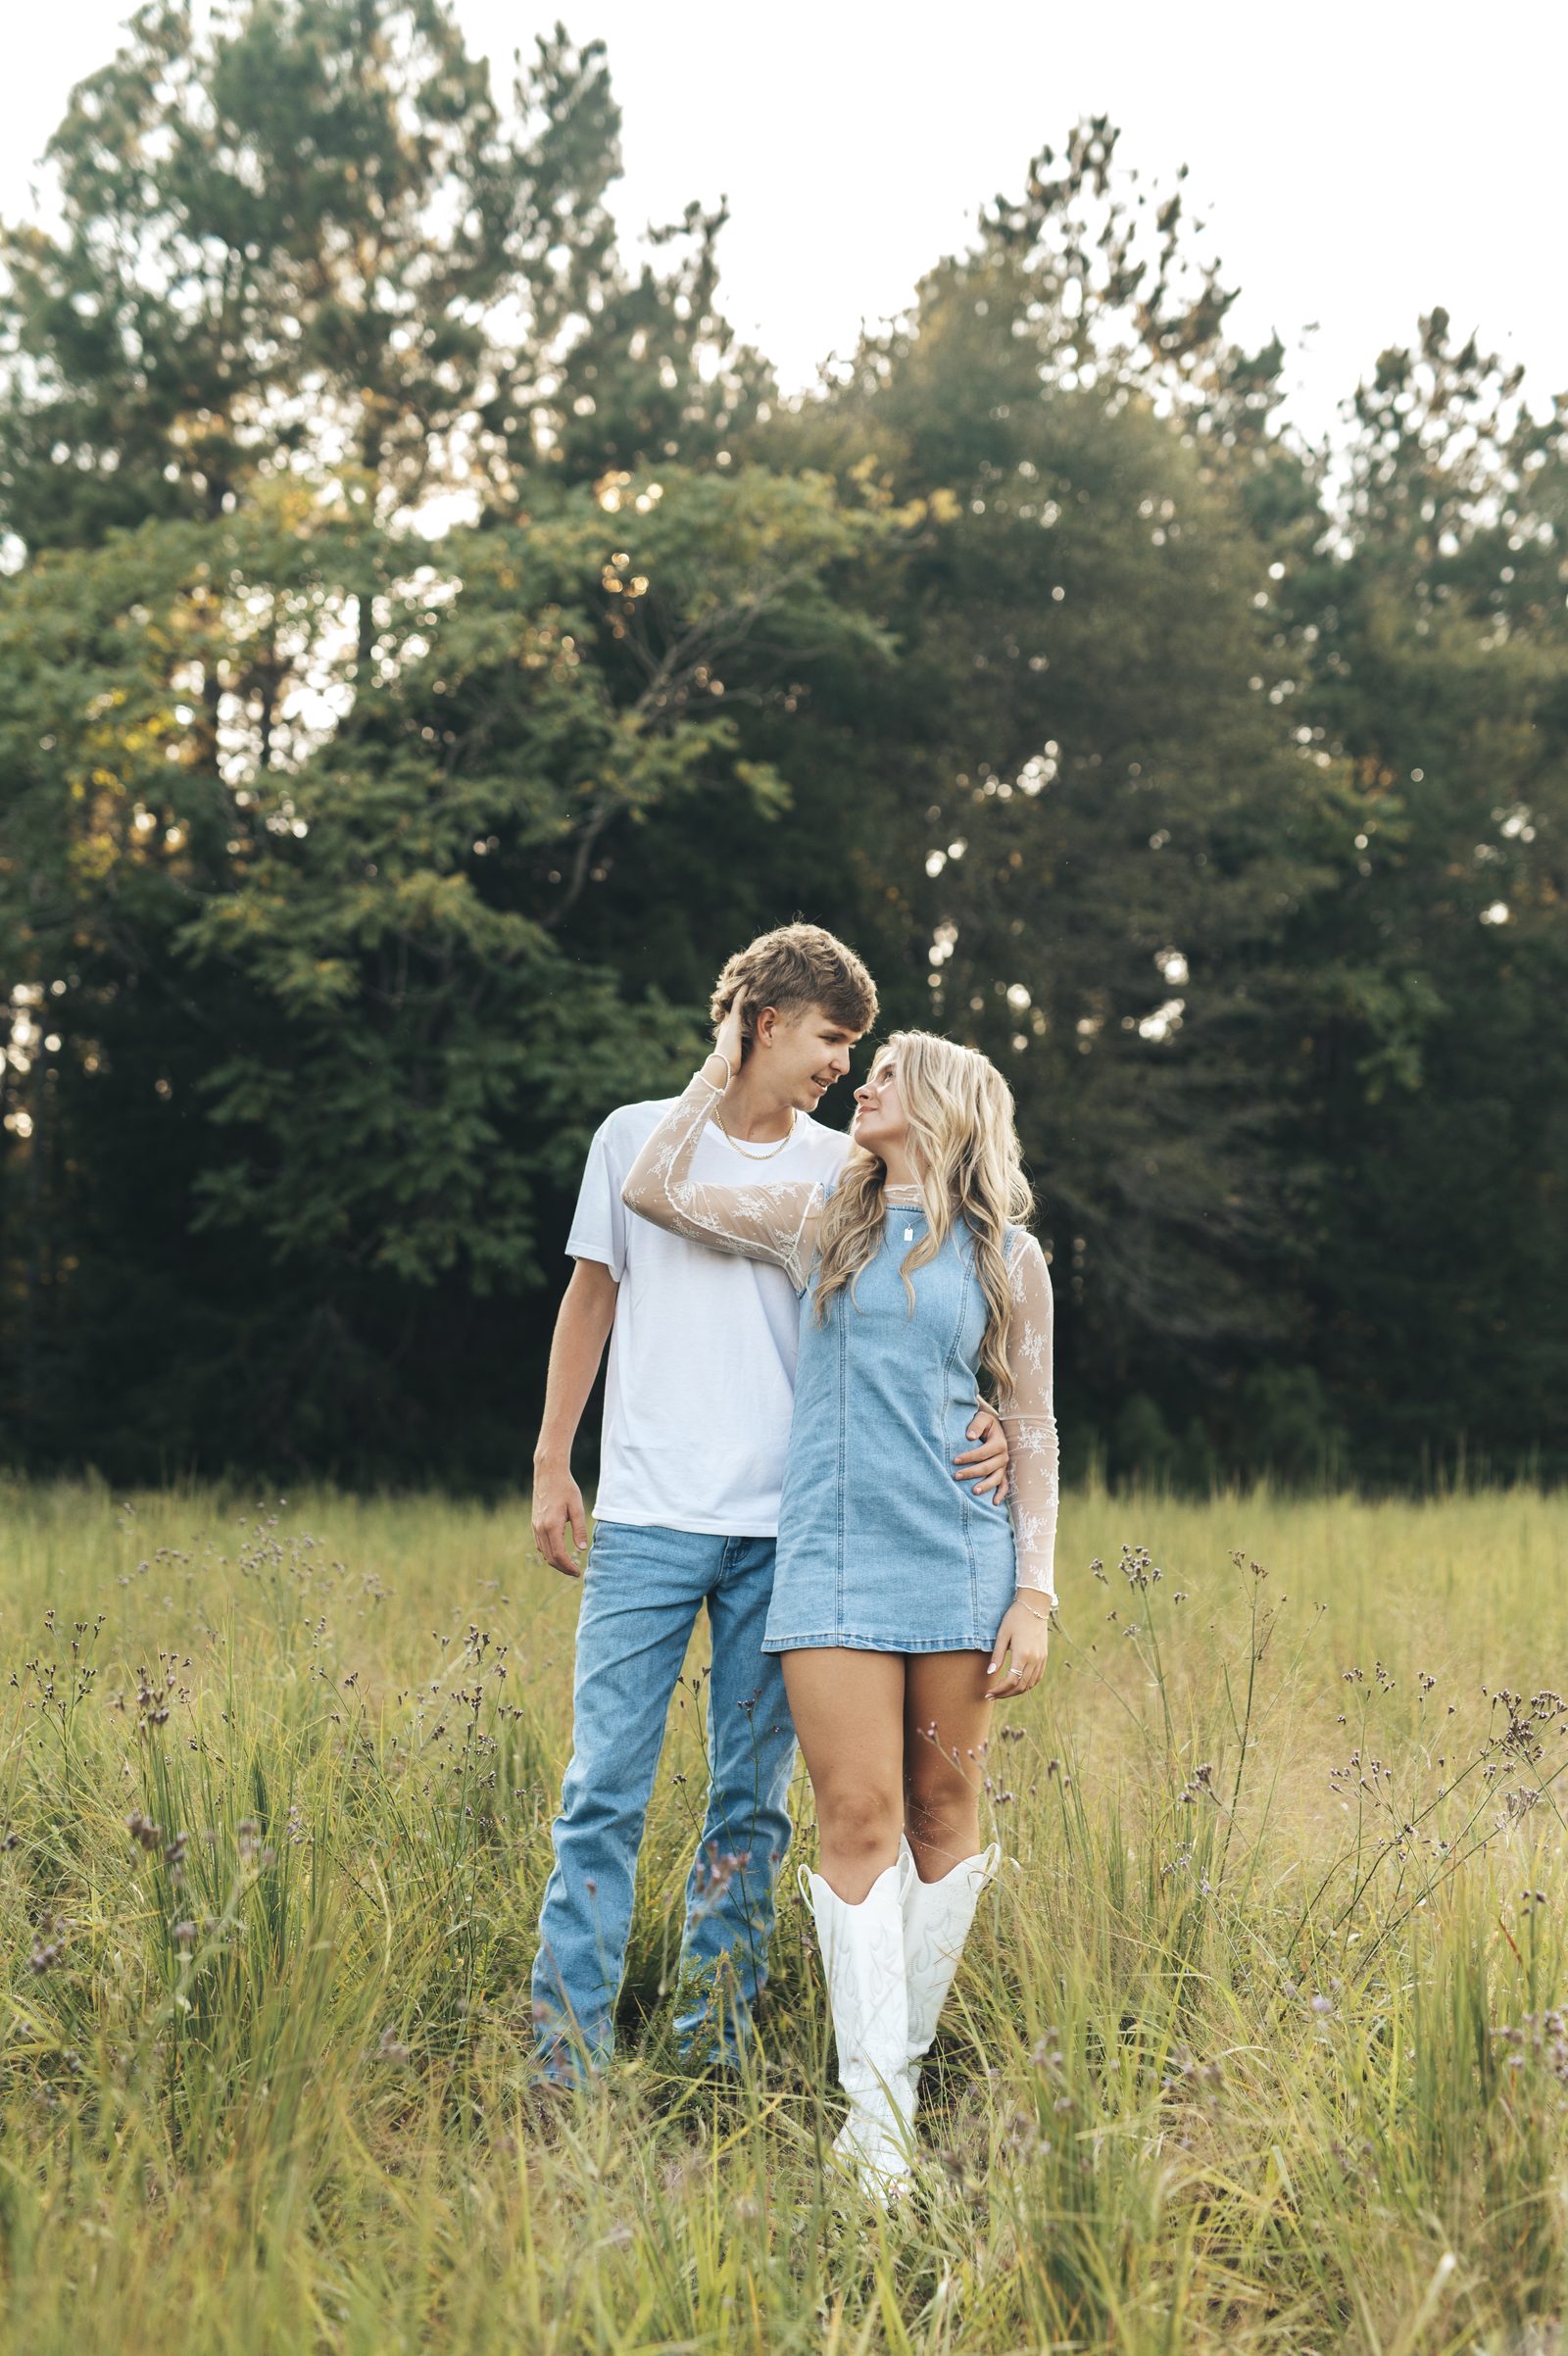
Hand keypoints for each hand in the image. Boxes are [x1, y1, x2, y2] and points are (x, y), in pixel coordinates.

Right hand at [531, 1461, 589, 1577]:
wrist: (548, 1474)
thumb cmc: (566, 1488)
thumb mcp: (577, 1508)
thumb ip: (579, 1530)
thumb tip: (581, 1550)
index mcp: (552, 1526)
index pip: (559, 1555)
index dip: (568, 1567)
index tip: (578, 1572)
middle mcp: (541, 1528)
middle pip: (550, 1557)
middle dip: (563, 1568)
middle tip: (575, 1572)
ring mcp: (535, 1526)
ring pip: (543, 1552)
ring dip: (555, 1561)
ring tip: (569, 1564)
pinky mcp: (534, 1523)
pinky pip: (540, 1544)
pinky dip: (549, 1552)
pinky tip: (558, 1552)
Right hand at [711, 990, 745, 1078]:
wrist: (722, 1065)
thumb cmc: (728, 1067)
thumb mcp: (734, 1060)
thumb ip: (738, 1057)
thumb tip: (739, 1064)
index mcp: (726, 1035)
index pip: (731, 1021)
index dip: (734, 1012)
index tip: (737, 1005)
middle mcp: (726, 1027)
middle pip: (731, 1009)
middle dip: (735, 999)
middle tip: (740, 987)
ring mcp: (729, 1023)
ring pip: (734, 1004)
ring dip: (738, 994)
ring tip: (744, 983)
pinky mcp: (734, 1022)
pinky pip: (738, 1004)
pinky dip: (741, 994)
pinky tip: (746, 985)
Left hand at [954, 1406, 1009, 1502]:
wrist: (994, 1427)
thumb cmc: (985, 1423)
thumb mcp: (982, 1418)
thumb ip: (976, 1425)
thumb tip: (969, 1437)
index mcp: (999, 1443)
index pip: (983, 1452)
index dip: (969, 1457)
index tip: (954, 1460)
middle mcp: (1003, 1456)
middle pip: (987, 1467)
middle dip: (971, 1473)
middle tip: (956, 1476)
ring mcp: (1003, 1466)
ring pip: (996, 1478)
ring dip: (985, 1486)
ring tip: (973, 1492)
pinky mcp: (1003, 1472)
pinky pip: (1004, 1485)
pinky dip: (1001, 1494)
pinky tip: (994, 1503)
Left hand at [986, 1595, 1050, 1698]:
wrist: (1034, 1606)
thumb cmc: (1014, 1618)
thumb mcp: (1002, 1635)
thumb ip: (997, 1655)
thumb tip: (990, 1673)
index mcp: (1023, 1654)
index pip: (1011, 1681)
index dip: (999, 1690)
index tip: (988, 1693)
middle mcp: (1034, 1659)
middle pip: (1021, 1686)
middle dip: (1005, 1694)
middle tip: (992, 1696)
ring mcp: (1041, 1659)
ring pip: (1030, 1684)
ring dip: (1016, 1691)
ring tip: (1002, 1691)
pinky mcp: (1044, 1656)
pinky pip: (1037, 1677)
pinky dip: (1027, 1684)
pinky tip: (1017, 1684)